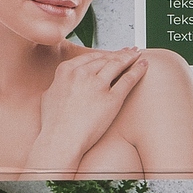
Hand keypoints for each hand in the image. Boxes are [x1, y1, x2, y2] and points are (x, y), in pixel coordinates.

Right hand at [31, 49, 148, 165]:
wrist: (60, 140)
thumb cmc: (53, 124)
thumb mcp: (49, 96)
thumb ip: (59, 84)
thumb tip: (62, 82)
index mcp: (66, 70)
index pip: (90, 57)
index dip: (104, 54)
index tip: (111, 54)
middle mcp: (82, 73)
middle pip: (105, 59)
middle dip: (119, 54)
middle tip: (129, 52)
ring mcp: (98, 85)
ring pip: (117, 64)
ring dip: (130, 57)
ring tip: (138, 55)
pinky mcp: (112, 99)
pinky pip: (127, 80)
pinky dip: (137, 70)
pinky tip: (143, 65)